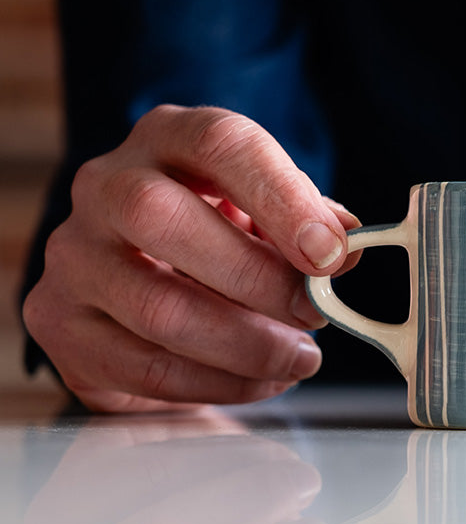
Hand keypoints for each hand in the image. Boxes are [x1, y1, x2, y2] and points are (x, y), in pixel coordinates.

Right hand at [23, 105, 359, 411]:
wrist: (141, 288)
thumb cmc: (217, 240)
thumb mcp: (268, 215)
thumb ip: (309, 224)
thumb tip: (347, 243)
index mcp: (168, 139)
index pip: (218, 143)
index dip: (281, 198)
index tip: (330, 253)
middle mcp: (106, 186)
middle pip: (162, 217)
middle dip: (257, 279)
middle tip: (313, 314)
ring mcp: (74, 256)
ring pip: (157, 306)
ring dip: (247, 346)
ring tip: (299, 359)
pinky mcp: (60, 323)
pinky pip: (145, 367)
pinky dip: (219, 384)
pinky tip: (261, 381)